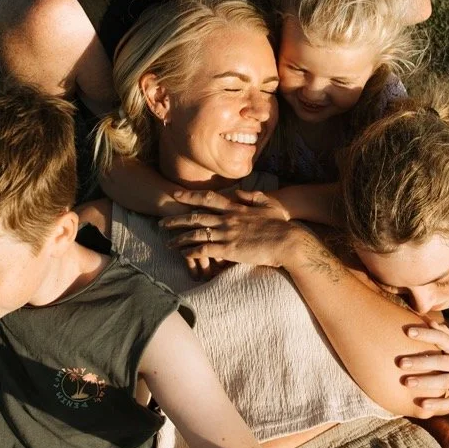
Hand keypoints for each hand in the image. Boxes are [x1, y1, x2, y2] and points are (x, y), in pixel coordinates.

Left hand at [162, 190, 306, 269]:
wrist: (287, 241)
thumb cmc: (280, 224)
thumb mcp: (268, 204)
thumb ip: (253, 196)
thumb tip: (241, 192)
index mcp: (235, 207)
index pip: (207, 198)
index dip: (189, 196)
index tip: (176, 195)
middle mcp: (227, 218)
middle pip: (195, 216)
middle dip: (176, 219)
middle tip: (162, 223)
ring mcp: (227, 234)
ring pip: (196, 234)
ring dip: (179, 238)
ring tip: (167, 243)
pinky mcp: (228, 250)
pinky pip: (204, 250)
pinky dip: (192, 252)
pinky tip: (183, 255)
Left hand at [396, 322, 448, 415]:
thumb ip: (444, 333)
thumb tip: (427, 319)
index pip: (441, 338)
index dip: (426, 334)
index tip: (408, 331)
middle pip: (440, 361)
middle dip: (420, 361)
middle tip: (400, 362)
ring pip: (445, 381)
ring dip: (426, 382)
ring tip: (407, 382)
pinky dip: (437, 404)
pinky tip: (422, 405)